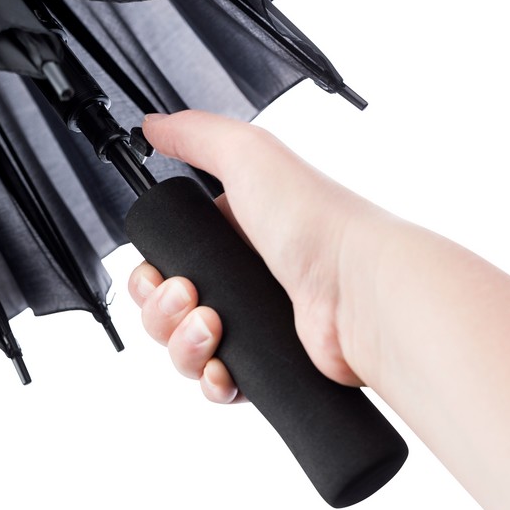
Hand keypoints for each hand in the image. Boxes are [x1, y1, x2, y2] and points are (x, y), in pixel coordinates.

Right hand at [127, 110, 382, 402]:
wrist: (359, 289)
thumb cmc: (317, 221)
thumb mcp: (250, 154)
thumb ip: (195, 134)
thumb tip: (153, 125)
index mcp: (232, 234)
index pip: (165, 261)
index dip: (150, 274)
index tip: (158, 273)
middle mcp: (241, 278)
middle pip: (165, 310)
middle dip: (160, 311)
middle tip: (187, 296)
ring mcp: (253, 324)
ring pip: (184, 349)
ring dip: (182, 344)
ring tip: (211, 328)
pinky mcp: (267, 366)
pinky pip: (217, 384)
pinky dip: (210, 379)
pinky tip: (222, 368)